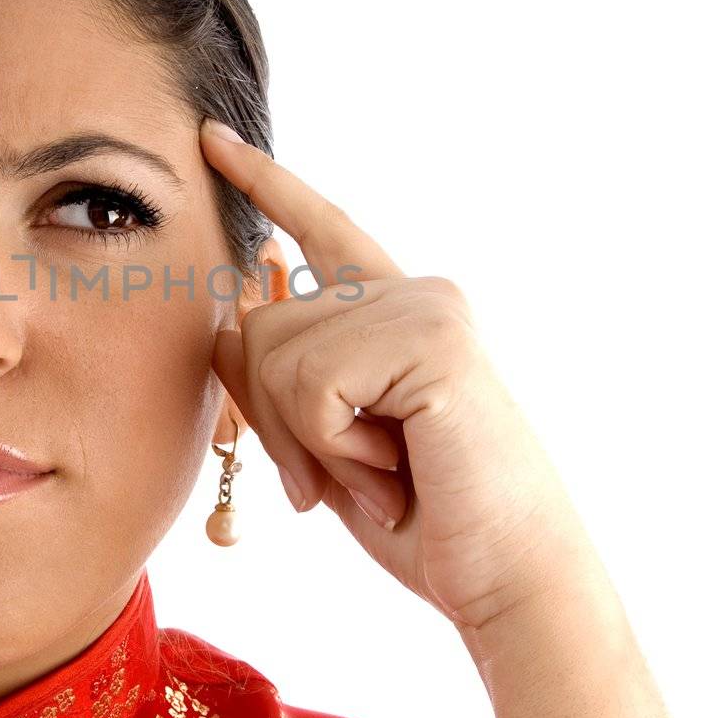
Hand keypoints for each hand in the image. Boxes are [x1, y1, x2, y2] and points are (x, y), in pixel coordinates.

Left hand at [200, 118, 592, 633]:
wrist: (505, 579)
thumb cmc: (421, 516)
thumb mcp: (323, 445)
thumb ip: (274, 382)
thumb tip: (227, 324)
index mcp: (392, 311)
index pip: (319, 230)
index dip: (265, 184)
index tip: (212, 139)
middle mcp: (413, 292)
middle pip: (259, 325)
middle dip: (276, 421)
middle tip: (347, 475)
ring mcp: (426, 308)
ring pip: (274, 353)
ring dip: (311, 441)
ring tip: (383, 470)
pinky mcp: (433, 339)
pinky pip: (312, 384)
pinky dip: (334, 446)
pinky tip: (395, 466)